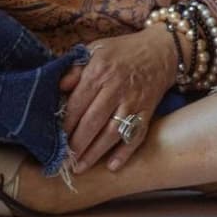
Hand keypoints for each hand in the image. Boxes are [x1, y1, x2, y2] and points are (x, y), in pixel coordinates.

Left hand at [61, 23, 177, 172]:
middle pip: (93, 121)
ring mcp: (133, 102)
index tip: (54, 137)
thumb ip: (75, 68)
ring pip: (112, 133)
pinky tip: (112, 166)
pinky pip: (136, 136)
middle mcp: (116, 88)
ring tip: (80, 167)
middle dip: (77, 143)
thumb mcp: (96, 49)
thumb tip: (59, 87)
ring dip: (95, 153)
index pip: (78, 102)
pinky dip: (125, 153)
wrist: (161, 51)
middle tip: (64, 159)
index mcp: (99, 71)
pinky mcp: (147, 112)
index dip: (65, 122)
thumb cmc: (123, 50)